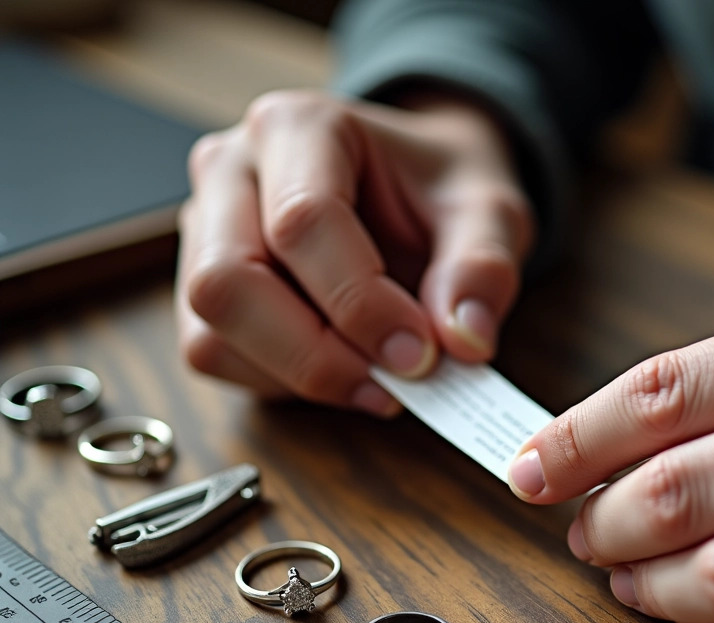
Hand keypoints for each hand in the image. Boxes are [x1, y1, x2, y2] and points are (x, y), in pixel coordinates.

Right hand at [176, 89, 532, 413]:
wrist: (417, 189)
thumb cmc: (442, 191)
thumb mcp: (489, 212)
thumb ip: (483, 269)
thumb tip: (465, 340)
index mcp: (300, 126)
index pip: (303, 221)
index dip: (362, 304)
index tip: (423, 354)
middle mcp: (231, 169)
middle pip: (228, 282)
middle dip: (317, 354)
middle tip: (395, 383)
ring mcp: (205, 230)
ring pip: (211, 331)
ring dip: (299, 377)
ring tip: (379, 382)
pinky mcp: (202, 289)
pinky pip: (216, 356)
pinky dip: (282, 385)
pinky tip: (344, 371)